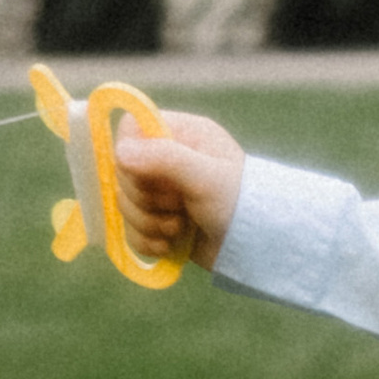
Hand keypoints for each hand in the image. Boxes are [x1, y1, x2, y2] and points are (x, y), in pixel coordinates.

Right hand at [112, 110, 245, 270]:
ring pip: (124, 204)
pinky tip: (171, 245)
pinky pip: (130, 230)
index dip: (130, 155)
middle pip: (122, 172)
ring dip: (148, 223)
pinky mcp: (159, 222)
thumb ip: (165, 158)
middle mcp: (168, 159)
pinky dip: (148, 242)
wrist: (258, 248)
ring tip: (180, 228)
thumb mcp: (206, 177)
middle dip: (145, 198)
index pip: (130, 131)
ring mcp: (161, 192)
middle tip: (178, 205)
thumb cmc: (240, 202)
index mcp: (182, 134)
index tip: (150, 175)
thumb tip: (121, 152)